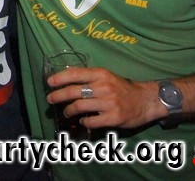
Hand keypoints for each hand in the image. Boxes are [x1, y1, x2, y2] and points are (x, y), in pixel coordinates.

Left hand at [46, 66, 163, 129]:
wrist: (146, 100)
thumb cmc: (122, 87)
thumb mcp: (106, 76)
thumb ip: (89, 77)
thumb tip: (65, 78)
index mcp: (100, 74)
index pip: (75, 74)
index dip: (59, 78)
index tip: (49, 82)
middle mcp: (103, 87)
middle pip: (73, 92)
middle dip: (58, 96)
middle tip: (50, 99)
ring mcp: (108, 103)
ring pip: (79, 107)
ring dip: (68, 110)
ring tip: (66, 111)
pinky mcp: (113, 117)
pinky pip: (91, 121)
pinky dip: (84, 121)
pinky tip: (83, 120)